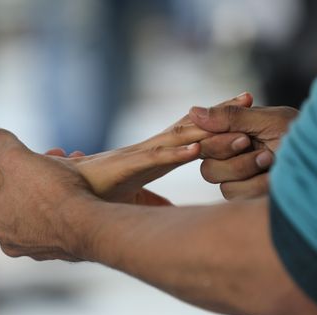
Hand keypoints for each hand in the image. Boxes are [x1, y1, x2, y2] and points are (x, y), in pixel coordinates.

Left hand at [0, 129, 96, 260]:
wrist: (89, 224)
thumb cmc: (50, 192)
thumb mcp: (17, 158)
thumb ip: (0, 143)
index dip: (2, 175)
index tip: (17, 163)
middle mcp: (10, 242)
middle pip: (16, 202)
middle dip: (31, 179)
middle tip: (48, 162)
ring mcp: (36, 250)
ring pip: (39, 212)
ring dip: (50, 191)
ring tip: (67, 173)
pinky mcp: (61, 251)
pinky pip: (58, 224)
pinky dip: (65, 208)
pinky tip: (78, 193)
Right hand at [44, 94, 252, 205]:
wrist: (67, 198)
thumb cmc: (98, 195)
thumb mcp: (134, 198)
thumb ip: (153, 202)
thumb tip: (171, 215)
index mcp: (156, 154)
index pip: (191, 132)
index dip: (216, 120)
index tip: (243, 109)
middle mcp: (151, 148)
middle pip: (191, 125)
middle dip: (221, 112)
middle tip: (250, 96)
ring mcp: (140, 155)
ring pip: (179, 139)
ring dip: (209, 132)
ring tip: (238, 125)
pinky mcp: (128, 168)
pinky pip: (155, 159)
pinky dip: (176, 153)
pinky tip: (196, 149)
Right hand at [189, 98, 297, 199]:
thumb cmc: (303, 137)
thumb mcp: (268, 121)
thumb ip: (230, 117)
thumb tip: (193, 111)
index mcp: (235, 132)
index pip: (205, 136)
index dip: (217, 139)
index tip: (244, 137)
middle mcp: (232, 154)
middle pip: (206, 159)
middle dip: (228, 154)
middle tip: (253, 146)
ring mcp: (238, 177)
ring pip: (216, 178)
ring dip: (244, 168)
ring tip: (271, 160)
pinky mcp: (246, 195)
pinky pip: (233, 193)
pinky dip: (255, 185)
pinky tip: (273, 178)